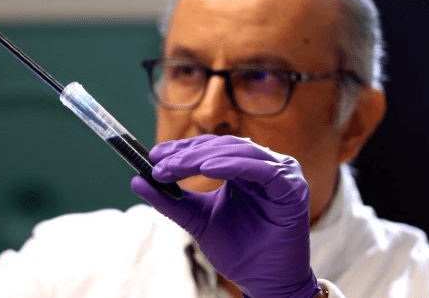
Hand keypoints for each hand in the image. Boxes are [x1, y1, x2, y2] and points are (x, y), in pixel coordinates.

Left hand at [131, 135, 320, 297]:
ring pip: (238, 151)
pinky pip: (261, 169)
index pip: (210, 149)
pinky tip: (208, 169)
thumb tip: (136, 181)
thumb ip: (171, 201)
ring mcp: (281, 174)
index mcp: (244, 169)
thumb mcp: (197, 221)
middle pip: (222, 146)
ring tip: (176, 167)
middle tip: (159, 165)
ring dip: (203, 157)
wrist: (263, 282)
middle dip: (187, 154)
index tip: (153, 156)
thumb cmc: (237, 251)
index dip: (181, 149)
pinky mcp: (292, 188)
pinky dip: (232, 165)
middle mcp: (263, 166)